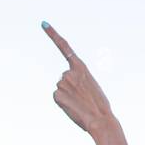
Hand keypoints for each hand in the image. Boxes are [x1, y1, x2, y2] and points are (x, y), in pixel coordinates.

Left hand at [41, 22, 132, 144]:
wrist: (101, 120)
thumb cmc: (99, 106)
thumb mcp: (92, 87)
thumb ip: (78, 80)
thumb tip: (64, 86)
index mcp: (81, 67)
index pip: (65, 47)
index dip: (53, 35)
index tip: (43, 24)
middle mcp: (69, 72)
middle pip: (64, 78)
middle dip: (71, 88)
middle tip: (83, 99)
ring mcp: (62, 82)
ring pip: (60, 89)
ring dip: (68, 97)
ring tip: (80, 104)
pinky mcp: (56, 94)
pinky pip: (57, 98)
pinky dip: (63, 104)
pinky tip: (73, 107)